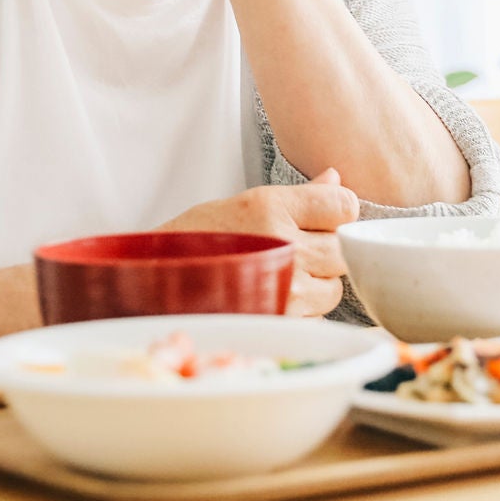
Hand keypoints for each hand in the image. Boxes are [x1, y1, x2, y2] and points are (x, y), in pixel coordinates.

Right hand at [159, 167, 360, 317]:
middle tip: (301, 252)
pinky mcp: (278, 322)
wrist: (153, 283)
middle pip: (345, 248)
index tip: (324, 218)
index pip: (345, 205)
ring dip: (319, 285)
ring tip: (285, 277)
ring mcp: (281, 287)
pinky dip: (304, 313)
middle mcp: (281, 244)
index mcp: (271, 206)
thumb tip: (336, 178)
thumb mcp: (245, 203)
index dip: (339, 212)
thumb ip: (300, 197)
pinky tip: (276, 300)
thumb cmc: (196, 239)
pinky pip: (315, 318)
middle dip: (329, 251)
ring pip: (335, 288)